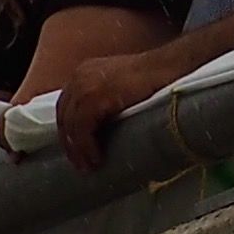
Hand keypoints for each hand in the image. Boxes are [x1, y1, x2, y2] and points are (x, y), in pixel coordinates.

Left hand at [55, 38, 183, 169]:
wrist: (168, 67)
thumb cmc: (150, 79)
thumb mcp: (117, 87)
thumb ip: (101, 100)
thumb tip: (94, 130)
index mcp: (83, 73)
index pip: (65, 108)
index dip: (69, 133)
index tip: (76, 152)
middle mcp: (80, 77)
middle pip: (64, 117)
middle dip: (71, 144)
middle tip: (81, 164)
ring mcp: (86, 85)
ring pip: (71, 125)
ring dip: (78, 150)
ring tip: (89, 166)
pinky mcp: (95, 97)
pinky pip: (82, 128)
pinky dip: (86, 146)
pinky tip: (97, 158)